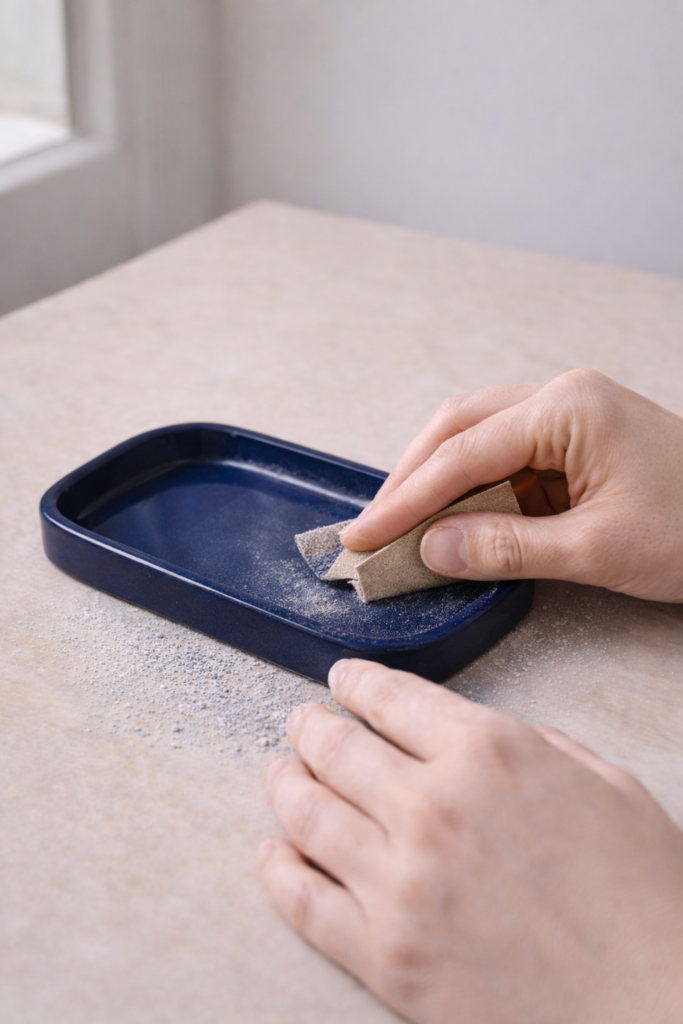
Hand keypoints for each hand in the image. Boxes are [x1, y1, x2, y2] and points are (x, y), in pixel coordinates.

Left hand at [261, 660, 682, 1023]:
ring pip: (307, 813)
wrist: (654, 1009)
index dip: (357, 682)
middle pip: (336, 748)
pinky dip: (278, 870)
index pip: (391, 697)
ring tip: (280, 772)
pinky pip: (304, 901)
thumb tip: (482, 738)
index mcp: (489, 751)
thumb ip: (536, 745)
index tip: (340, 679)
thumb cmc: (644, 898)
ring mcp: (400, 882)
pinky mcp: (385, 954)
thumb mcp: (607, 785)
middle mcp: (431, 805)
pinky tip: (273, 852)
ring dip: (285, 782)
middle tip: (302, 721)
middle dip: (311, 725)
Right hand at [339, 369, 682, 601]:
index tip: (364, 537)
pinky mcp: (575, 441)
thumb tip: (433, 549)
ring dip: (438, 484)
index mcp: (566, 409)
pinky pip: (506, 459)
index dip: (405, 500)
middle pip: (456, 429)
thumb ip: (508, 548)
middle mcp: (560, 398)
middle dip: (410, 481)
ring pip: (476, 439)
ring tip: (402, 530)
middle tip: (373, 530)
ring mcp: (568, 416)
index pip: (461, 455)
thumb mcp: (599, 548)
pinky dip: (474, 493)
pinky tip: (455, 524)